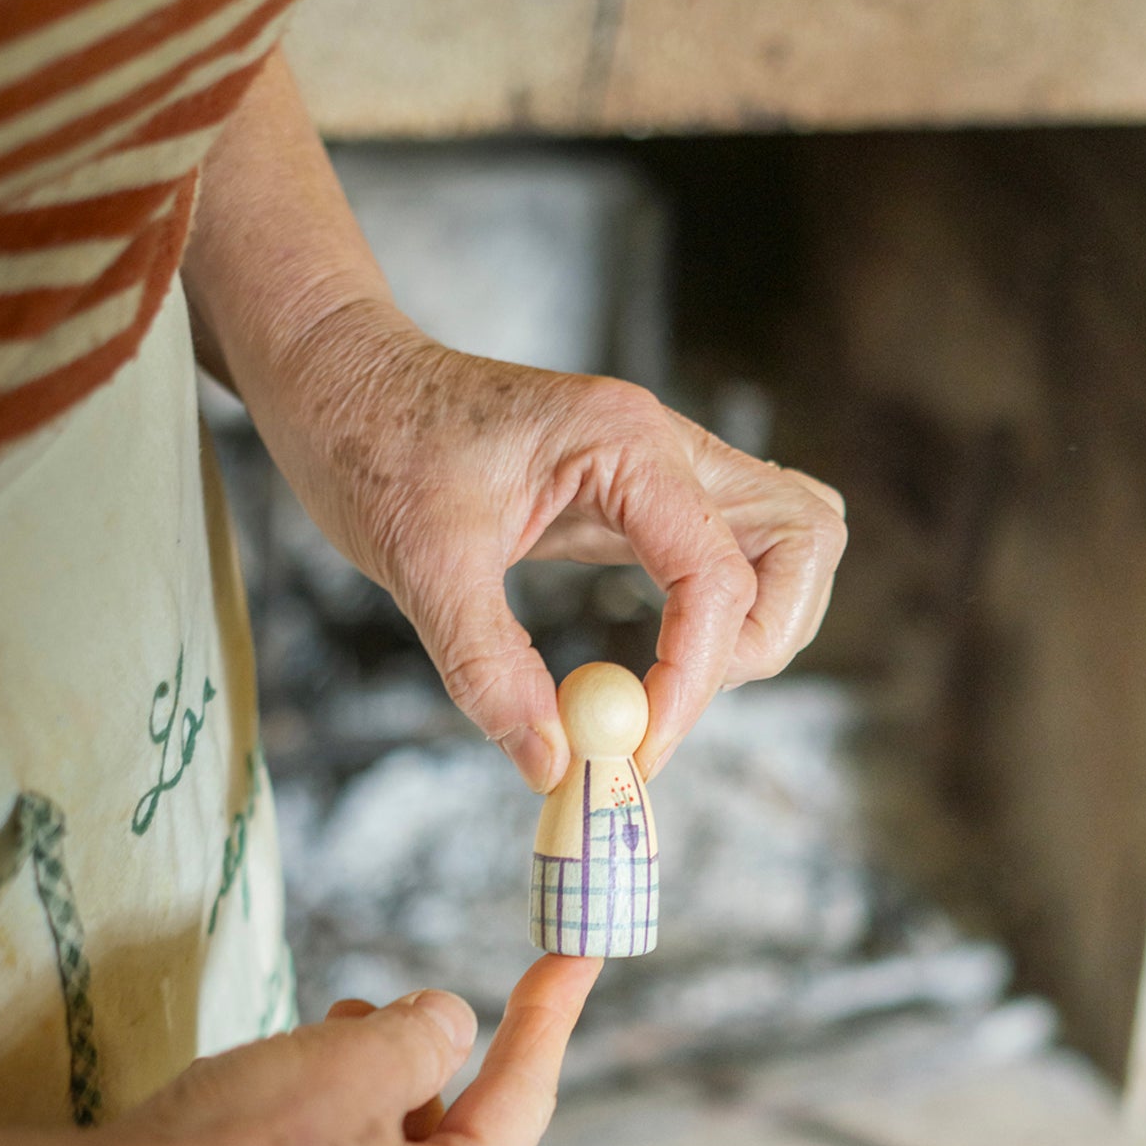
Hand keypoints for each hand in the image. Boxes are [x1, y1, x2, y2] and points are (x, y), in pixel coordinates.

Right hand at [92, 954, 600, 1145]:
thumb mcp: (356, 1066)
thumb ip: (425, 1036)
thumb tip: (446, 1026)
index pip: (522, 1099)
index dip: (550, 1014)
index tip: (578, 955)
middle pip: (454, 1124)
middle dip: (428, 1048)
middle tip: (373, 1003)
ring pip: (387, 1139)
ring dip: (368, 1073)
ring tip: (324, 1030)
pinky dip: (327, 1108)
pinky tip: (279, 1082)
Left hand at [267, 301, 845, 789]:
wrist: (342, 382)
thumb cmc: (372, 443)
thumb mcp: (420, 563)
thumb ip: (489, 669)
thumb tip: (554, 763)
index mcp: (624, 442)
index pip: (718, 574)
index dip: (693, 678)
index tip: (636, 748)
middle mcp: (666, 444)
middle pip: (803, 537)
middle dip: (758, 641)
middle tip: (668, 706)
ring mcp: (665, 465)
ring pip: (789, 539)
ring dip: (758, 624)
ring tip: (668, 686)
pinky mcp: (645, 493)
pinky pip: (732, 548)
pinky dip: (723, 612)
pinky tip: (660, 654)